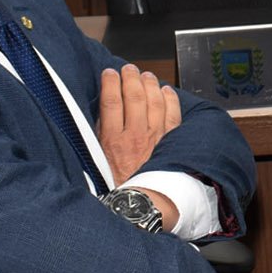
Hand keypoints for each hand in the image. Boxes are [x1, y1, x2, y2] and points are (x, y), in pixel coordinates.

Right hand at [97, 65, 180, 186]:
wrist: (140, 203)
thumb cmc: (117, 183)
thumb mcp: (98, 160)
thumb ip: (101, 135)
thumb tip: (103, 110)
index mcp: (112, 141)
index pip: (111, 102)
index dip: (110, 83)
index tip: (109, 73)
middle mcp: (135, 136)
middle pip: (134, 97)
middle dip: (130, 77)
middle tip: (128, 68)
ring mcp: (156, 138)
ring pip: (154, 102)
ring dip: (150, 84)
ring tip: (146, 75)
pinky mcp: (171, 142)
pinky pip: (173, 114)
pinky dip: (170, 99)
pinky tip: (165, 90)